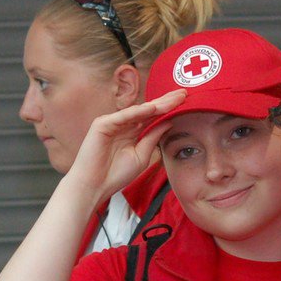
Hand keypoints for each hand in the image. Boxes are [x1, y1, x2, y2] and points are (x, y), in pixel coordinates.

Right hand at [63, 90, 186, 201]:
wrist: (94, 186)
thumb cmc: (114, 175)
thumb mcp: (141, 155)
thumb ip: (153, 138)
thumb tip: (169, 122)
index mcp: (132, 132)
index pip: (153, 117)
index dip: (169, 109)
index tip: (186, 102)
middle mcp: (123, 124)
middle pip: (148, 110)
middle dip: (166, 101)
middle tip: (184, 93)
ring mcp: (112, 122)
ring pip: (138, 111)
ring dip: (156, 104)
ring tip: (173, 99)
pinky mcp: (102, 124)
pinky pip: (123, 116)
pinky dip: (138, 112)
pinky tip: (153, 108)